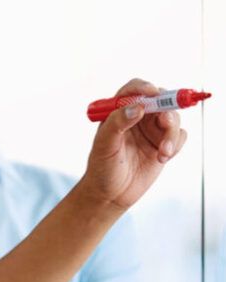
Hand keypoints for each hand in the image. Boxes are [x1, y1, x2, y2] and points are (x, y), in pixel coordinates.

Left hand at [78, 78, 186, 210]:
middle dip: (167, 110)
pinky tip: (161, 158)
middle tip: (165, 122)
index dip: (144, 88)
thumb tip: (137, 107)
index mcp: (119, 112)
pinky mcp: (164, 144)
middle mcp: (137, 118)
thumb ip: (117, 123)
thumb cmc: (102, 167)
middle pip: (161, 100)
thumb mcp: (104, 145)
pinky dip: (175, 145)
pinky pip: (180, 136)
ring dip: (172, 133)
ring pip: (173, 118)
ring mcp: (152, 130)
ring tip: (162, 152)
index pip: (134, 90)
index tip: (152, 92)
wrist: (111, 193)